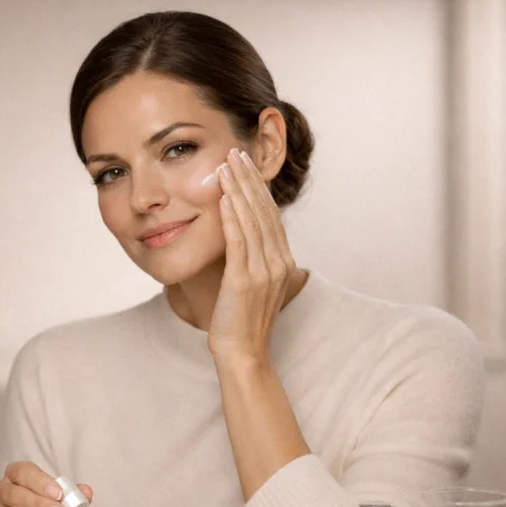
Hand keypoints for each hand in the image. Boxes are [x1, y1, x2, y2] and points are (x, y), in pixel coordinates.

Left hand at [208, 148, 297, 362]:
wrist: (242, 354)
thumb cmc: (241, 322)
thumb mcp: (254, 286)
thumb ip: (255, 262)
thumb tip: (245, 240)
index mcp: (283, 261)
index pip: (270, 215)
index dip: (257, 187)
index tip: (245, 164)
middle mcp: (279, 262)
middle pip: (263, 211)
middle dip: (248, 179)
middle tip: (236, 152)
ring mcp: (264, 272)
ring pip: (251, 221)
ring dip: (237, 190)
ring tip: (225, 166)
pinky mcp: (245, 281)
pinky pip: (238, 242)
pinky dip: (230, 217)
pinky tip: (222, 197)